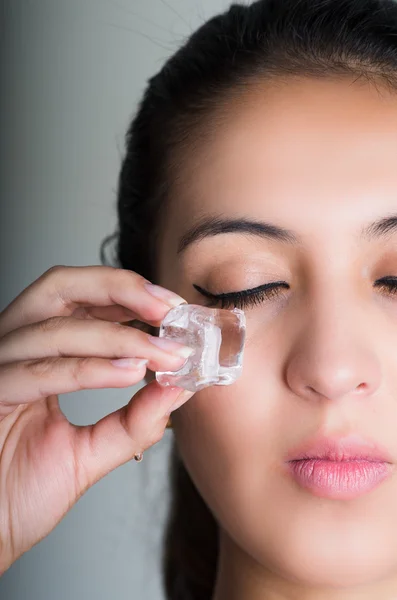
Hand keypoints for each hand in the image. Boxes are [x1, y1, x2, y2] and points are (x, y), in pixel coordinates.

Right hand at [0, 265, 193, 572]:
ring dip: (120, 338)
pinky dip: (90, 369)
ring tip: (164, 355)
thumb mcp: (91, 451)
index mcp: (36, 354)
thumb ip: (134, 420)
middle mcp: (12, 351)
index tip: (173, 310)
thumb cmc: (20, 491)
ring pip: (56, 329)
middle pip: (61, 287)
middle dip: (121, 290)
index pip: (80, 299)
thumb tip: (179, 388)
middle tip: (168, 310)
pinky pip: (41, 372)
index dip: (128, 294)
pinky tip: (130, 373)